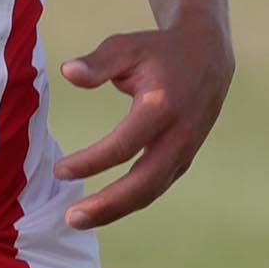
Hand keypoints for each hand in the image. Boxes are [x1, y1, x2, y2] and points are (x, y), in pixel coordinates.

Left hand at [55, 8, 233, 229]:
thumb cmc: (159, 52)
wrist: (208, 57)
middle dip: (106, 206)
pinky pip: (155, 187)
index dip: (90, 162)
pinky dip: (129, 201)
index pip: (123, 146)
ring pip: (150, 192)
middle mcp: (178, 134)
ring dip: (114, 211)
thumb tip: (68, 72)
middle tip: (71, 218)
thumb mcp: (127, 47)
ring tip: (79, 220)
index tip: (60, 170)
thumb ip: (98, 63)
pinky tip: (102, 208)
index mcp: (162, 107)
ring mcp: (185, 151)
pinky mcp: (184, 159)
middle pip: (142, 183)